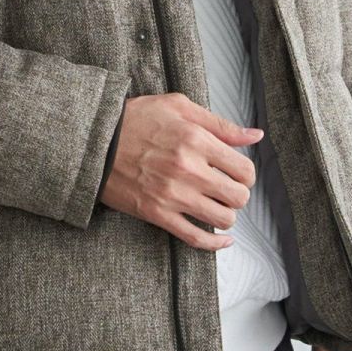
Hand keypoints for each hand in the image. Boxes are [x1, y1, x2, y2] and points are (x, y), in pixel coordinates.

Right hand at [99, 92, 262, 248]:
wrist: (95, 142)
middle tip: (228, 189)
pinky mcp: (158, 214)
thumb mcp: (179, 106)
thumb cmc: (136, 119)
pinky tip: (222, 240)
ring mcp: (173, 195)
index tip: (237, 173)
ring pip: (223, 219)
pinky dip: (214, 243)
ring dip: (226, 215)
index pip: (244, 169)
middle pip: (238, 196)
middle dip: (239, 194)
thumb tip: (256, 135)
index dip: (247, 174)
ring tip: (217, 206)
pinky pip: (196, 238)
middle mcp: (188, 169)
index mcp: (196, 140)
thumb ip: (220, 123)